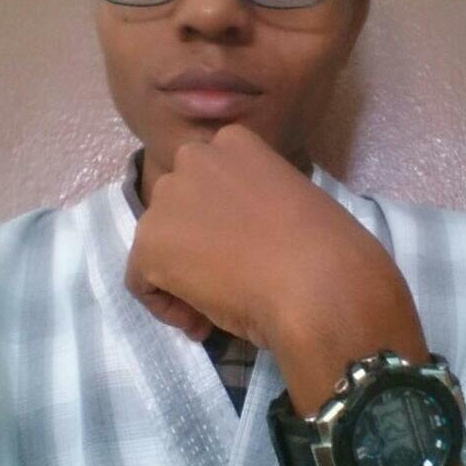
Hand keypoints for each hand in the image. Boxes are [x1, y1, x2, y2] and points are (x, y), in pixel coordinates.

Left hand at [125, 123, 426, 362]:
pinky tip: (200, 323)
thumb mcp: (291, 199)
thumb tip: (238, 235)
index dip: (219, 218)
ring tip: (215, 306)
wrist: (319, 282)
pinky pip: (141, 280)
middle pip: (178, 205)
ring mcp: (168, 198)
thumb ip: (255, 199)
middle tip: (226, 277)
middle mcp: (194, 157)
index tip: (243, 249)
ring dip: (180, 272)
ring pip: (158, 241)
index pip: (207, 179)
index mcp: (234, 141)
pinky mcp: (151, 241)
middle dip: (195, 240)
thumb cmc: (324, 244)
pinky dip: (165, 305)